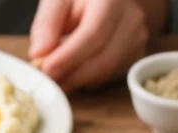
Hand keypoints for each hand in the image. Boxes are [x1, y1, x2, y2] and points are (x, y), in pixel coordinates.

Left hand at [29, 0, 148, 90]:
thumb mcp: (56, 0)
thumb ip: (46, 23)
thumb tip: (39, 53)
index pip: (94, 33)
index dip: (69, 56)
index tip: (47, 69)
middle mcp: (131, 18)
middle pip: (104, 58)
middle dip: (72, 75)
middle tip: (47, 80)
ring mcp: (138, 37)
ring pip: (107, 71)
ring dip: (78, 80)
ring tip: (56, 76)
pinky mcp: (136, 53)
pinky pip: (110, 75)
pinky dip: (89, 80)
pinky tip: (73, 71)